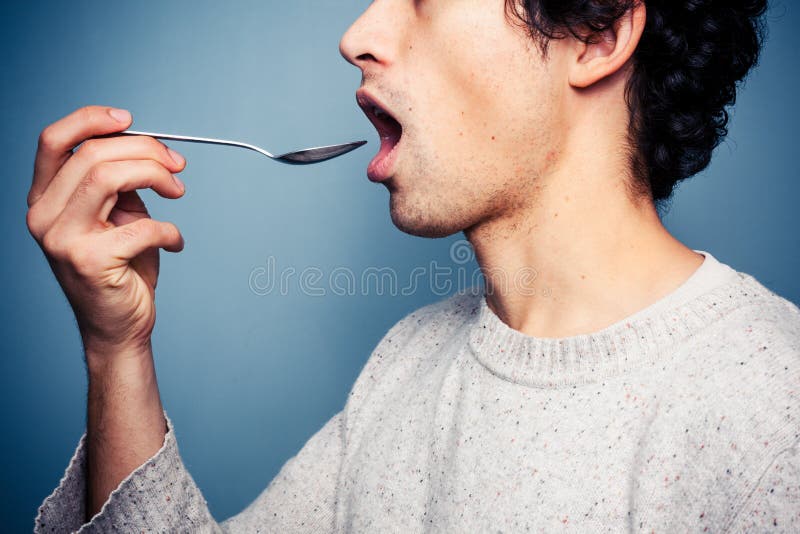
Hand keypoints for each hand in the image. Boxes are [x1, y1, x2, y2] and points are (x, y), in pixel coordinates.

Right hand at [26, 106, 186, 362]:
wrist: (118, 325)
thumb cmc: (120, 267)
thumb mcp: (116, 215)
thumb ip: (119, 182)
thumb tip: (149, 148)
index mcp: (45, 198)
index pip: (54, 140)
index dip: (92, 120)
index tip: (130, 120)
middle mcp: (43, 215)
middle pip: (94, 154)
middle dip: (146, 152)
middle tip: (177, 166)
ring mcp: (61, 239)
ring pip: (109, 177)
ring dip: (156, 176)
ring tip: (177, 192)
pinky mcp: (89, 261)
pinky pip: (141, 226)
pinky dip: (170, 230)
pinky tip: (175, 242)